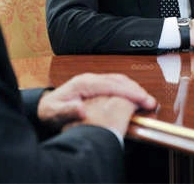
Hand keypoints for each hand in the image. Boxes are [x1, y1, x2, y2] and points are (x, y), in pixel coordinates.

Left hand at [37, 73, 155, 128]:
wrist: (42, 107)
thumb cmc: (48, 111)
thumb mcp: (53, 113)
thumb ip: (67, 111)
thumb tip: (81, 108)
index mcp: (83, 83)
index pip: (112, 85)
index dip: (129, 92)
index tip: (143, 100)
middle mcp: (90, 79)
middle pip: (119, 80)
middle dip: (137, 90)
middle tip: (151, 103)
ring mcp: (93, 81)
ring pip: (119, 80)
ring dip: (134, 89)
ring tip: (147, 101)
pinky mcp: (95, 86)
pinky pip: (115, 84)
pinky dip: (128, 90)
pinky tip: (135, 98)